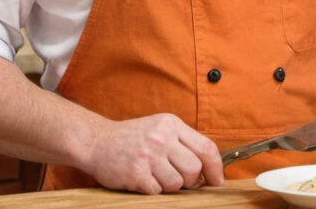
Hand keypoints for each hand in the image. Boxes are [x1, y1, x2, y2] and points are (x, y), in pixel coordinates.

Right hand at [85, 113, 223, 193]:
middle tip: (180, 179)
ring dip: (170, 185)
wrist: (98, 142)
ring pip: (177, 183)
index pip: (205, 147)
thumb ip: (183, 142)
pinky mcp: (136, 173)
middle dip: (191, 180)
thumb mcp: (160, 128)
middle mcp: (162, 137)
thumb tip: (208, 167)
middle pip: (194, 169)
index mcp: (171, 124)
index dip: (216, 167)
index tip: (217, 180)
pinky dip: (153, 189)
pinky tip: (144, 178)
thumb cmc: (134, 138)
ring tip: (157, 176)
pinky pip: (157, 191)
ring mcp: (148, 155)